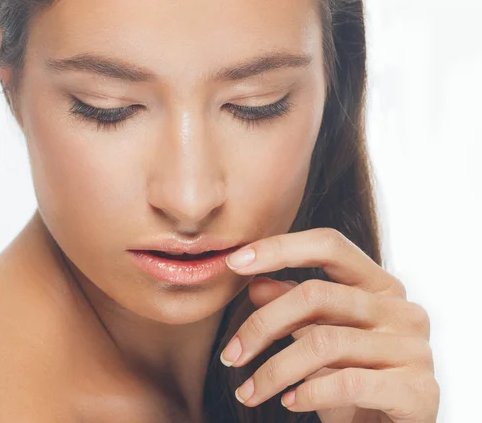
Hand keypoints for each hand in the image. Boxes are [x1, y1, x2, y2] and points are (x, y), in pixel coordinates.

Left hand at [219, 227, 438, 422]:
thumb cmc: (355, 382)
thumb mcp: (318, 339)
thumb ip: (294, 308)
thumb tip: (256, 284)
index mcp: (379, 286)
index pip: (329, 245)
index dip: (279, 248)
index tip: (234, 262)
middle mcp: (401, 309)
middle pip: (316, 295)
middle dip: (261, 325)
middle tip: (230, 356)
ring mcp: (414, 348)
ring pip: (324, 342)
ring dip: (274, 371)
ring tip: (248, 392)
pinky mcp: (418, 390)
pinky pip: (347, 383)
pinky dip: (308, 393)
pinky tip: (289, 403)